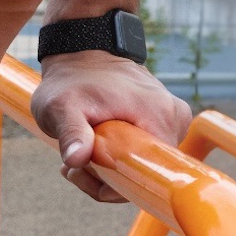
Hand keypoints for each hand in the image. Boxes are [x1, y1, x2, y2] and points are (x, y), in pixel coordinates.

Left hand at [30, 51, 191, 201]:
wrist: (80, 51)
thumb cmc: (70, 79)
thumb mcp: (60, 106)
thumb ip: (71, 132)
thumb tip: (77, 160)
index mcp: (160, 117)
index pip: (150, 175)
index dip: (114, 184)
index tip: (83, 170)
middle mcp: (175, 119)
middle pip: (146, 172)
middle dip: (105, 176)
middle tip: (73, 161)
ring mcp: (171, 119)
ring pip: (142, 165)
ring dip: (106, 166)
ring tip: (78, 148)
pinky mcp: (163, 119)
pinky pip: (142, 151)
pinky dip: (114, 154)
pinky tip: (89, 144)